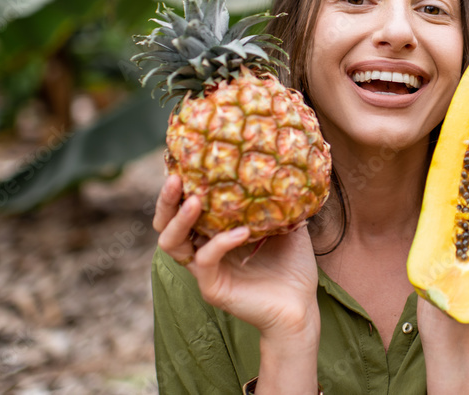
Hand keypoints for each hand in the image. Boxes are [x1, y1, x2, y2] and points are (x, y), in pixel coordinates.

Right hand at [153, 174, 319, 338]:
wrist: (302, 305)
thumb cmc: (293, 268)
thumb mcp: (286, 224)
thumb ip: (278, 199)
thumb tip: (284, 166)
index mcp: (214, 233)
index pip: (184, 208)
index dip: (179, 189)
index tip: (184, 164)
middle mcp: (203, 250)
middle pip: (166, 224)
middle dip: (166, 201)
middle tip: (177, 178)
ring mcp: (205, 270)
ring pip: (172, 243)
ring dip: (181, 219)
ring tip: (196, 200)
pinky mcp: (212, 287)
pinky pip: (205, 260)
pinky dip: (220, 242)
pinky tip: (241, 231)